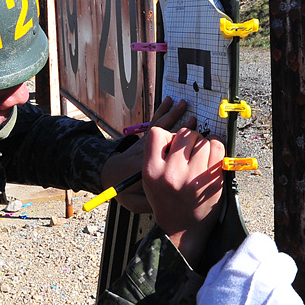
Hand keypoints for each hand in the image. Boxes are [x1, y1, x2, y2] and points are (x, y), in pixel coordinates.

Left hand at [99, 96, 194, 213]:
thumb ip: (150, 203)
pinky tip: (169, 102)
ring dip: (171, 115)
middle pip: (163, 137)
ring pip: (159, 126)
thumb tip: (168, 200)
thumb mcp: (134, 203)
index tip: (195, 144)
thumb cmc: (122, 190)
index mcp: (146, 168)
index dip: (179, 148)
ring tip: (182, 104)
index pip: (163, 156)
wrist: (108, 176)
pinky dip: (162, 111)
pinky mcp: (144, 139)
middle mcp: (146, 152)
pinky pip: (154, 123)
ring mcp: (144, 144)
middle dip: (179, 127)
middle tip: (193, 119)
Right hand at [141, 125, 223, 264]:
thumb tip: (179, 132)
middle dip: (188, 139)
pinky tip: (211, 155)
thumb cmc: (166, 201)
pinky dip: (216, 147)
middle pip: (183, 134)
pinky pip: (217, 148)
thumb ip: (157, 156)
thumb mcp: (149, 180)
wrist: (181, 229)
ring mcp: (193, 177)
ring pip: (202, 140)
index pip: (157, 133)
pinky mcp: (212, 181)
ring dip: (203, 144)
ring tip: (200, 157)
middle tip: (189, 153)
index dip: (167, 136)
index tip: (172, 146)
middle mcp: (171, 173)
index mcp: (151, 171)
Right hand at [195, 233, 304, 304]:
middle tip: (261, 292)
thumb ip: (220, 269)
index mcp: (247, 264)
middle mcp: (273, 277)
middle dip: (276, 273)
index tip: (251, 264)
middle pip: (284, 263)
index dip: (256, 253)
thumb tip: (231, 256)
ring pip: (291, 297)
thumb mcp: (206, 291)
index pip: (261, 242)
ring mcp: (290, 302)